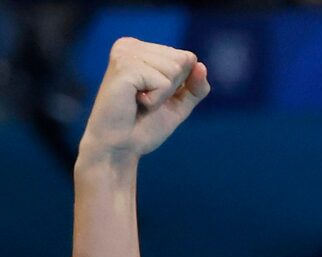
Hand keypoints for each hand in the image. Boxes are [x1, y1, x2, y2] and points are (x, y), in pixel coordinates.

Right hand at [79, 37, 209, 168]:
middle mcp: (130, 45)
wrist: (119, 146)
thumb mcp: (178, 104)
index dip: (179, 86)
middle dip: (171, 89)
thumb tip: (201, 66)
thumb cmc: (143, 126)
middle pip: (182, 61)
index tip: (154, 96)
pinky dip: (155, 100)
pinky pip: (163, 82)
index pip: (187, 58)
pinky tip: (135, 102)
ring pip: (174, 69)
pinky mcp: (124, 66)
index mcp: (141, 49)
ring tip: (139, 101)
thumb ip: (195, 87)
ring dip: (162, 95)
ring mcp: (125, 53)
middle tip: (145, 101)